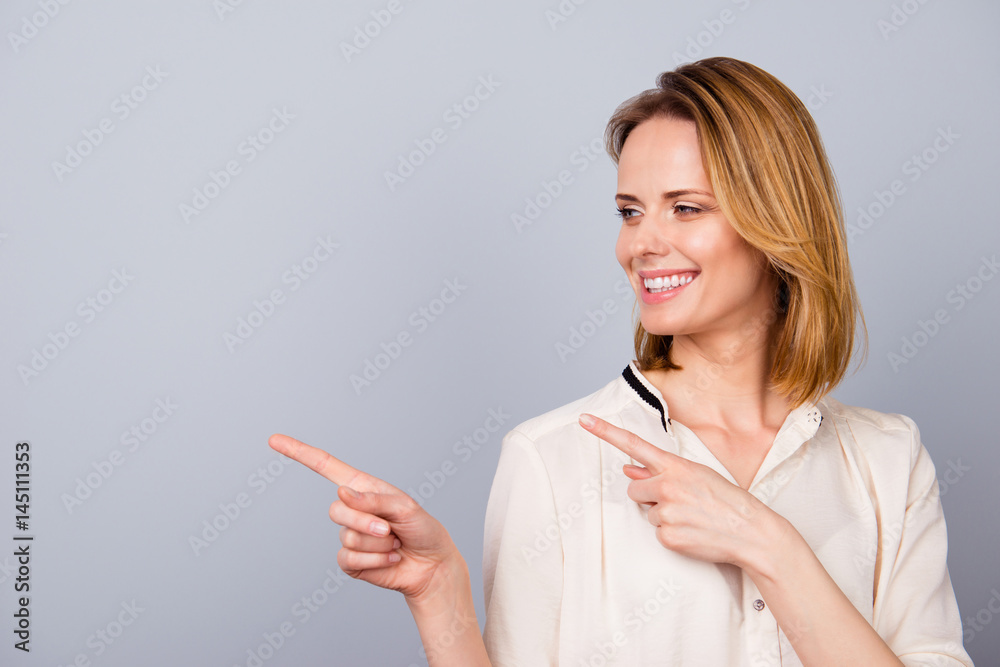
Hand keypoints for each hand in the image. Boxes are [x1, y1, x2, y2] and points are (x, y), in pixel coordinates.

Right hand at [269, 433, 463, 602]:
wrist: (432, 565)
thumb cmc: (423, 529)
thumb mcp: (405, 507)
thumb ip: (373, 500)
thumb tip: (342, 493)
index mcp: (363, 488)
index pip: (325, 467)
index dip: (299, 453)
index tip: (274, 440)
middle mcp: (353, 509)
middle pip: (337, 510)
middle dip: (365, 522)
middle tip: (390, 529)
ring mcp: (349, 536)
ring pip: (347, 537)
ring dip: (377, 543)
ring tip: (395, 543)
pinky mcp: (351, 561)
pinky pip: (349, 558)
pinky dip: (375, 560)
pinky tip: (391, 559)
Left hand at [577, 413, 781, 569]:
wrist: (751, 531)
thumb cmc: (725, 500)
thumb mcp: (696, 475)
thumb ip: (659, 472)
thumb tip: (627, 468)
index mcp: (675, 466)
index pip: (633, 444)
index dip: (605, 431)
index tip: (584, 419)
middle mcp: (667, 485)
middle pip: (634, 489)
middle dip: (649, 496)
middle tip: (680, 502)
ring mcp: (667, 511)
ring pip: (648, 513)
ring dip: (665, 516)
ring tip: (693, 517)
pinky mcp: (668, 536)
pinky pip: (658, 534)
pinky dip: (672, 535)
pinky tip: (694, 532)